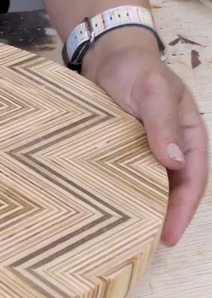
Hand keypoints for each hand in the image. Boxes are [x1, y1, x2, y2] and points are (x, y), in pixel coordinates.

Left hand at [83, 27, 208, 244]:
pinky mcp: (118, 148)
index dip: (184, 210)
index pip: (193, 180)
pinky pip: (121, 175)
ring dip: (141, 208)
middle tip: (146, 244)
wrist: (106, 54)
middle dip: (164, 217)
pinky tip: (105, 208)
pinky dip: (118, 192)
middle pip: (171, 189)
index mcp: (188, 136)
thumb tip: (174, 162)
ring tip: (126, 235)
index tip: (171, 236)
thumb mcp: (152, 91)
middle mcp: (168, 147)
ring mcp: (143, 149)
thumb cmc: (135, 69)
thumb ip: (161, 123)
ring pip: (146, 185)